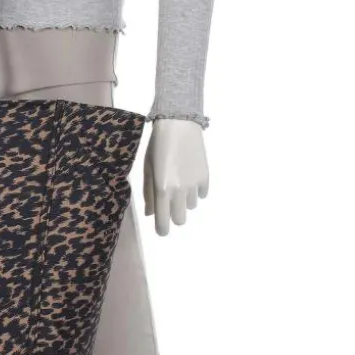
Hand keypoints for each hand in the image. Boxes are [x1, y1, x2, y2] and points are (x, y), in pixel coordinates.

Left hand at [142, 119, 209, 235]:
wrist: (179, 125)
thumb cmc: (157, 146)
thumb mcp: (147, 169)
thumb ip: (148, 193)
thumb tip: (150, 213)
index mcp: (161, 189)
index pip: (163, 221)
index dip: (162, 229)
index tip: (161, 230)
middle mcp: (179, 191)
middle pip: (180, 220)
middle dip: (174, 216)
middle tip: (169, 205)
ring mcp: (194, 185)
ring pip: (191, 207)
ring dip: (184, 200)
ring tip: (179, 182)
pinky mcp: (206, 178)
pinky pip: (201, 194)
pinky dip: (195, 191)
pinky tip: (189, 177)